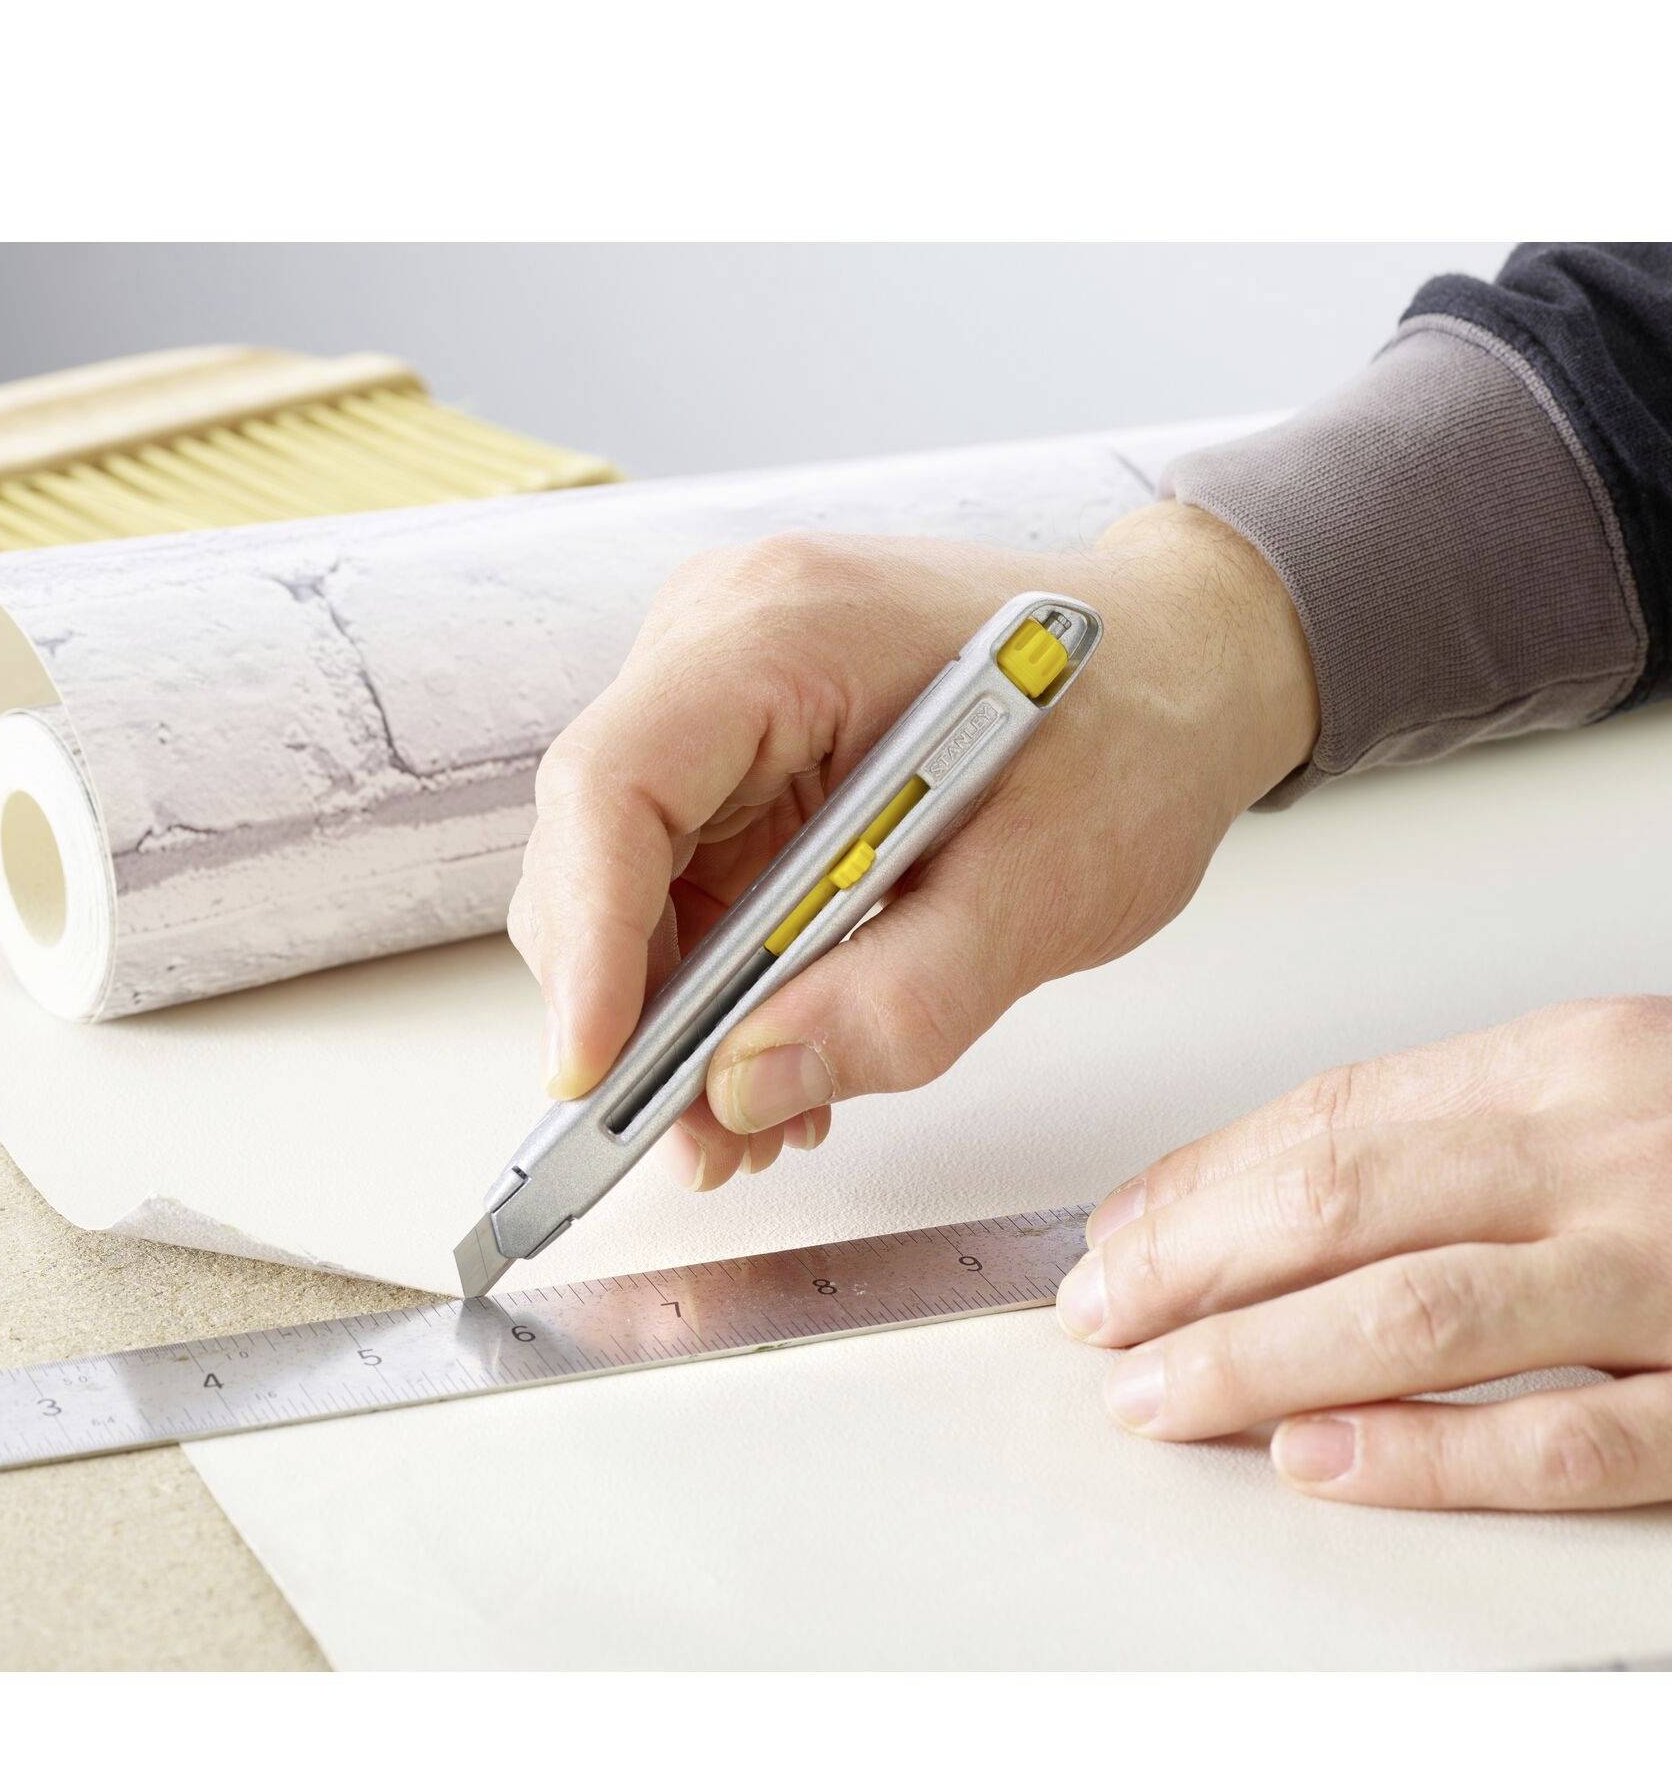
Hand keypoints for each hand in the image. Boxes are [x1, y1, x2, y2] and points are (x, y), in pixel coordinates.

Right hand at [508, 501, 1317, 1187]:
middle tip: (698, 1139)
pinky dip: (716, 983)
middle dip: (633, 1008)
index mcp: (789, 632)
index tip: (595, 1078)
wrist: (1182, 662)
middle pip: (598, 843)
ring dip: (673, 1015)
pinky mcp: (738, 754)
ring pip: (626, 880)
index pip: (617, 785)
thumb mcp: (1049, 886)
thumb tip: (745, 1090)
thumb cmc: (1135, 729)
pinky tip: (780, 1053)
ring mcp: (720, 695)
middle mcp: (722, 641)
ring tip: (754, 1121)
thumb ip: (902, 1002)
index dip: (589, 941)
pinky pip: (683, 882)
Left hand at [1059, 997, 1671, 1509]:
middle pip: (1341, 1202)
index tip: (1111, 1244)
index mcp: (1571, 1065)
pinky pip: (1568, 1440)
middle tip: (1100, 1320)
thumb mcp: (1607, 1095)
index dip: (1195, 1190)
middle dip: (1187, 1268)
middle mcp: (1610, 1156)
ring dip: (1257, 1359)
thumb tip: (1231, 1194)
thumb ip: (1440, 1134)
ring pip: (1419, 1314)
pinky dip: (1428, 1453)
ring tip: (1156, 1397)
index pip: (1331, 1120)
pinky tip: (1317, 1459)